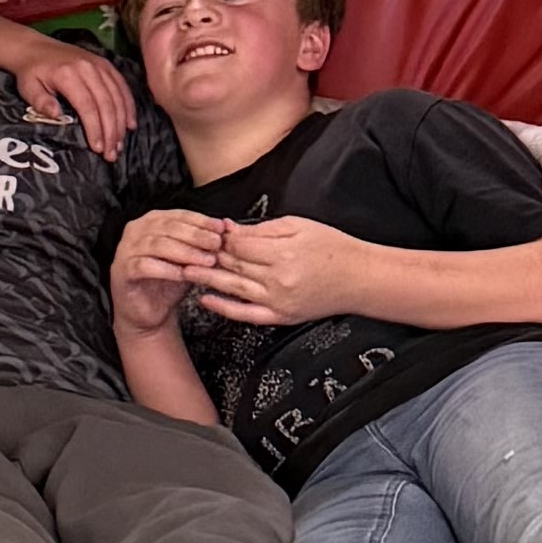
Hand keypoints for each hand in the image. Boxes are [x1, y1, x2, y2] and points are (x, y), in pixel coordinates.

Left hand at [9, 40, 137, 159]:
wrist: (35, 48)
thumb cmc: (31, 72)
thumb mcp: (28, 87)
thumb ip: (40, 101)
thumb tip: (56, 114)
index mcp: (68, 74)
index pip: (87, 105)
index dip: (95, 128)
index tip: (97, 148)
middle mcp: (87, 68)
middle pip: (106, 103)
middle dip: (111, 131)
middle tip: (111, 154)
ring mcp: (99, 64)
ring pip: (117, 96)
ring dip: (121, 123)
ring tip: (119, 145)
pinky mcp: (106, 64)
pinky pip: (122, 86)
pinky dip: (129, 106)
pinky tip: (130, 124)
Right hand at [110, 205, 221, 333]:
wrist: (148, 311)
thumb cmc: (170, 280)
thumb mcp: (190, 258)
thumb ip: (203, 243)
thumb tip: (228, 227)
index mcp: (152, 221)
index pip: (179, 214)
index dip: (201, 220)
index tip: (223, 228)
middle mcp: (136, 230)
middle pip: (169, 227)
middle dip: (196, 235)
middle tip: (217, 243)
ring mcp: (126, 249)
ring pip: (158, 244)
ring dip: (185, 252)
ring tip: (207, 260)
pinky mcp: (122, 270)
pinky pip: (144, 266)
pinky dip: (166, 269)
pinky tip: (183, 274)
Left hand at [191, 214, 367, 326]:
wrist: (359, 278)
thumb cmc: (332, 247)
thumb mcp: (298, 226)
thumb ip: (261, 229)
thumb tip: (230, 228)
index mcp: (282, 253)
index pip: (238, 245)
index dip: (219, 238)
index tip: (206, 232)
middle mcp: (277, 279)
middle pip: (232, 265)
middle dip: (206, 257)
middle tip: (182, 250)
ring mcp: (278, 301)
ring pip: (233, 288)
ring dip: (205, 279)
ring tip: (182, 270)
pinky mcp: (281, 316)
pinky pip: (246, 314)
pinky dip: (224, 308)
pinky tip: (206, 300)